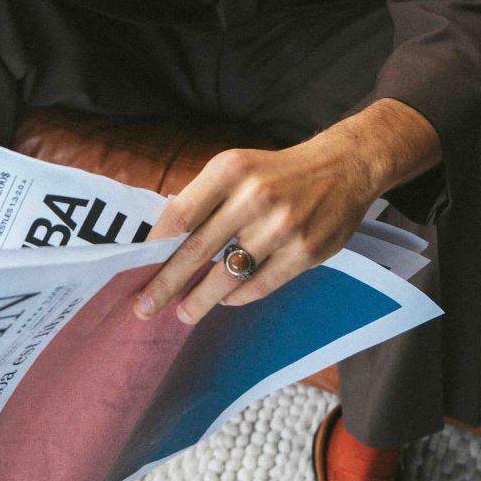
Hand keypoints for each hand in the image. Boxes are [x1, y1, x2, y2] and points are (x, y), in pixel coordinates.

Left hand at [133, 130, 379, 325]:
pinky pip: (260, 285)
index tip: (136, 268)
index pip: (181, 214)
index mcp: (230, 170)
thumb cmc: (278, 172)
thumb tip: (164, 240)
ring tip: (183, 313)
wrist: (344, 168)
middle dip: (165, 283)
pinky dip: (238, 297)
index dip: (155, 246)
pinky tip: (224, 301)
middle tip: (144, 307)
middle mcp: (254, 197)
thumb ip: (204, 198)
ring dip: (199, 300)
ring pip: (227, 276)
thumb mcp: (238, 167)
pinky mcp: (304, 252)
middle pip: (197, 250)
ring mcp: (281, 227)